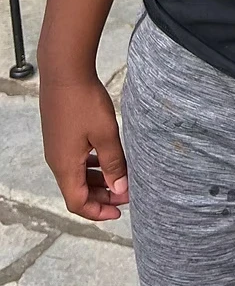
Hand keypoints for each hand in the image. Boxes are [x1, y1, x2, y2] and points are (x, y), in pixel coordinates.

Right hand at [39, 72, 129, 220]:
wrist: (65, 73)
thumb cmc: (83, 102)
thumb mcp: (106, 134)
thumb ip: (114, 163)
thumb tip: (120, 189)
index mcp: (65, 166)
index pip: (77, 203)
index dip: (98, 212)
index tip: (119, 212)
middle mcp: (57, 161)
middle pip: (77, 191)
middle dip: (102, 196)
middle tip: (126, 194)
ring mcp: (57, 148)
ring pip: (77, 175)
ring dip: (98, 180)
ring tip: (121, 177)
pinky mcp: (60, 137)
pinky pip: (75, 160)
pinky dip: (92, 165)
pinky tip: (107, 157)